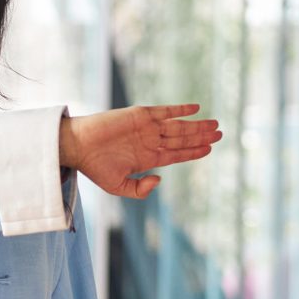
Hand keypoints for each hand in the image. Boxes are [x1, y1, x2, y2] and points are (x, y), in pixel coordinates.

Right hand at [59, 105, 222, 199]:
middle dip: (202, 136)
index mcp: (147, 158)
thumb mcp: (117, 187)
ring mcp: (146, 128)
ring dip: (197, 125)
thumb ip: (139, 189)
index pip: (177, 155)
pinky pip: (165, 111)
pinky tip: (196, 108)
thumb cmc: (94, 167)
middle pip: (183, 139)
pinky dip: (180, 109)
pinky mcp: (140, 114)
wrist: (78, 146)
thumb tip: (160, 180)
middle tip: (221, 133)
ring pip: (178, 126)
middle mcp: (150, 142)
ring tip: (215, 124)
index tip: (210, 149)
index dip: (194, 152)